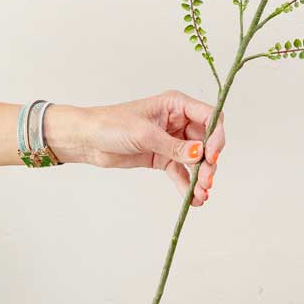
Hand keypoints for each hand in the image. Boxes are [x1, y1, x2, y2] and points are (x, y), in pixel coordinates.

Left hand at [45, 89, 225, 206]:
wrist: (87, 140)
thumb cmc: (111, 125)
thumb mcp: (145, 134)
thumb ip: (175, 146)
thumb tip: (201, 155)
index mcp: (176, 105)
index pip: (209, 117)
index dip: (216, 136)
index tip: (213, 156)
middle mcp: (177, 121)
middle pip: (206, 141)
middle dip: (209, 162)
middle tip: (206, 181)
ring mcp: (171, 140)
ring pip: (195, 159)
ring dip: (200, 177)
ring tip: (201, 194)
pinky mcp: (162, 157)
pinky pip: (181, 172)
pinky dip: (187, 185)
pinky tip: (193, 199)